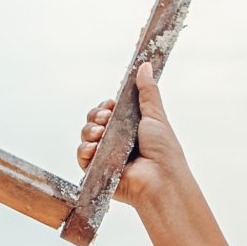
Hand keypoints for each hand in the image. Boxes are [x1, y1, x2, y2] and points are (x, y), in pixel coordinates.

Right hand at [75, 60, 186, 208]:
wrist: (161, 180)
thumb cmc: (164, 151)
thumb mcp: (155, 115)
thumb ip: (147, 91)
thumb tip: (145, 65)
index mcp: (129, 128)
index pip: (108, 111)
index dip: (105, 106)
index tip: (111, 104)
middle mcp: (117, 142)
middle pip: (93, 121)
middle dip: (96, 116)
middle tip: (107, 118)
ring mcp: (106, 157)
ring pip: (86, 136)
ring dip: (90, 130)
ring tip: (101, 134)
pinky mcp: (97, 172)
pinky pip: (82, 156)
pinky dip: (85, 150)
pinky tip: (94, 148)